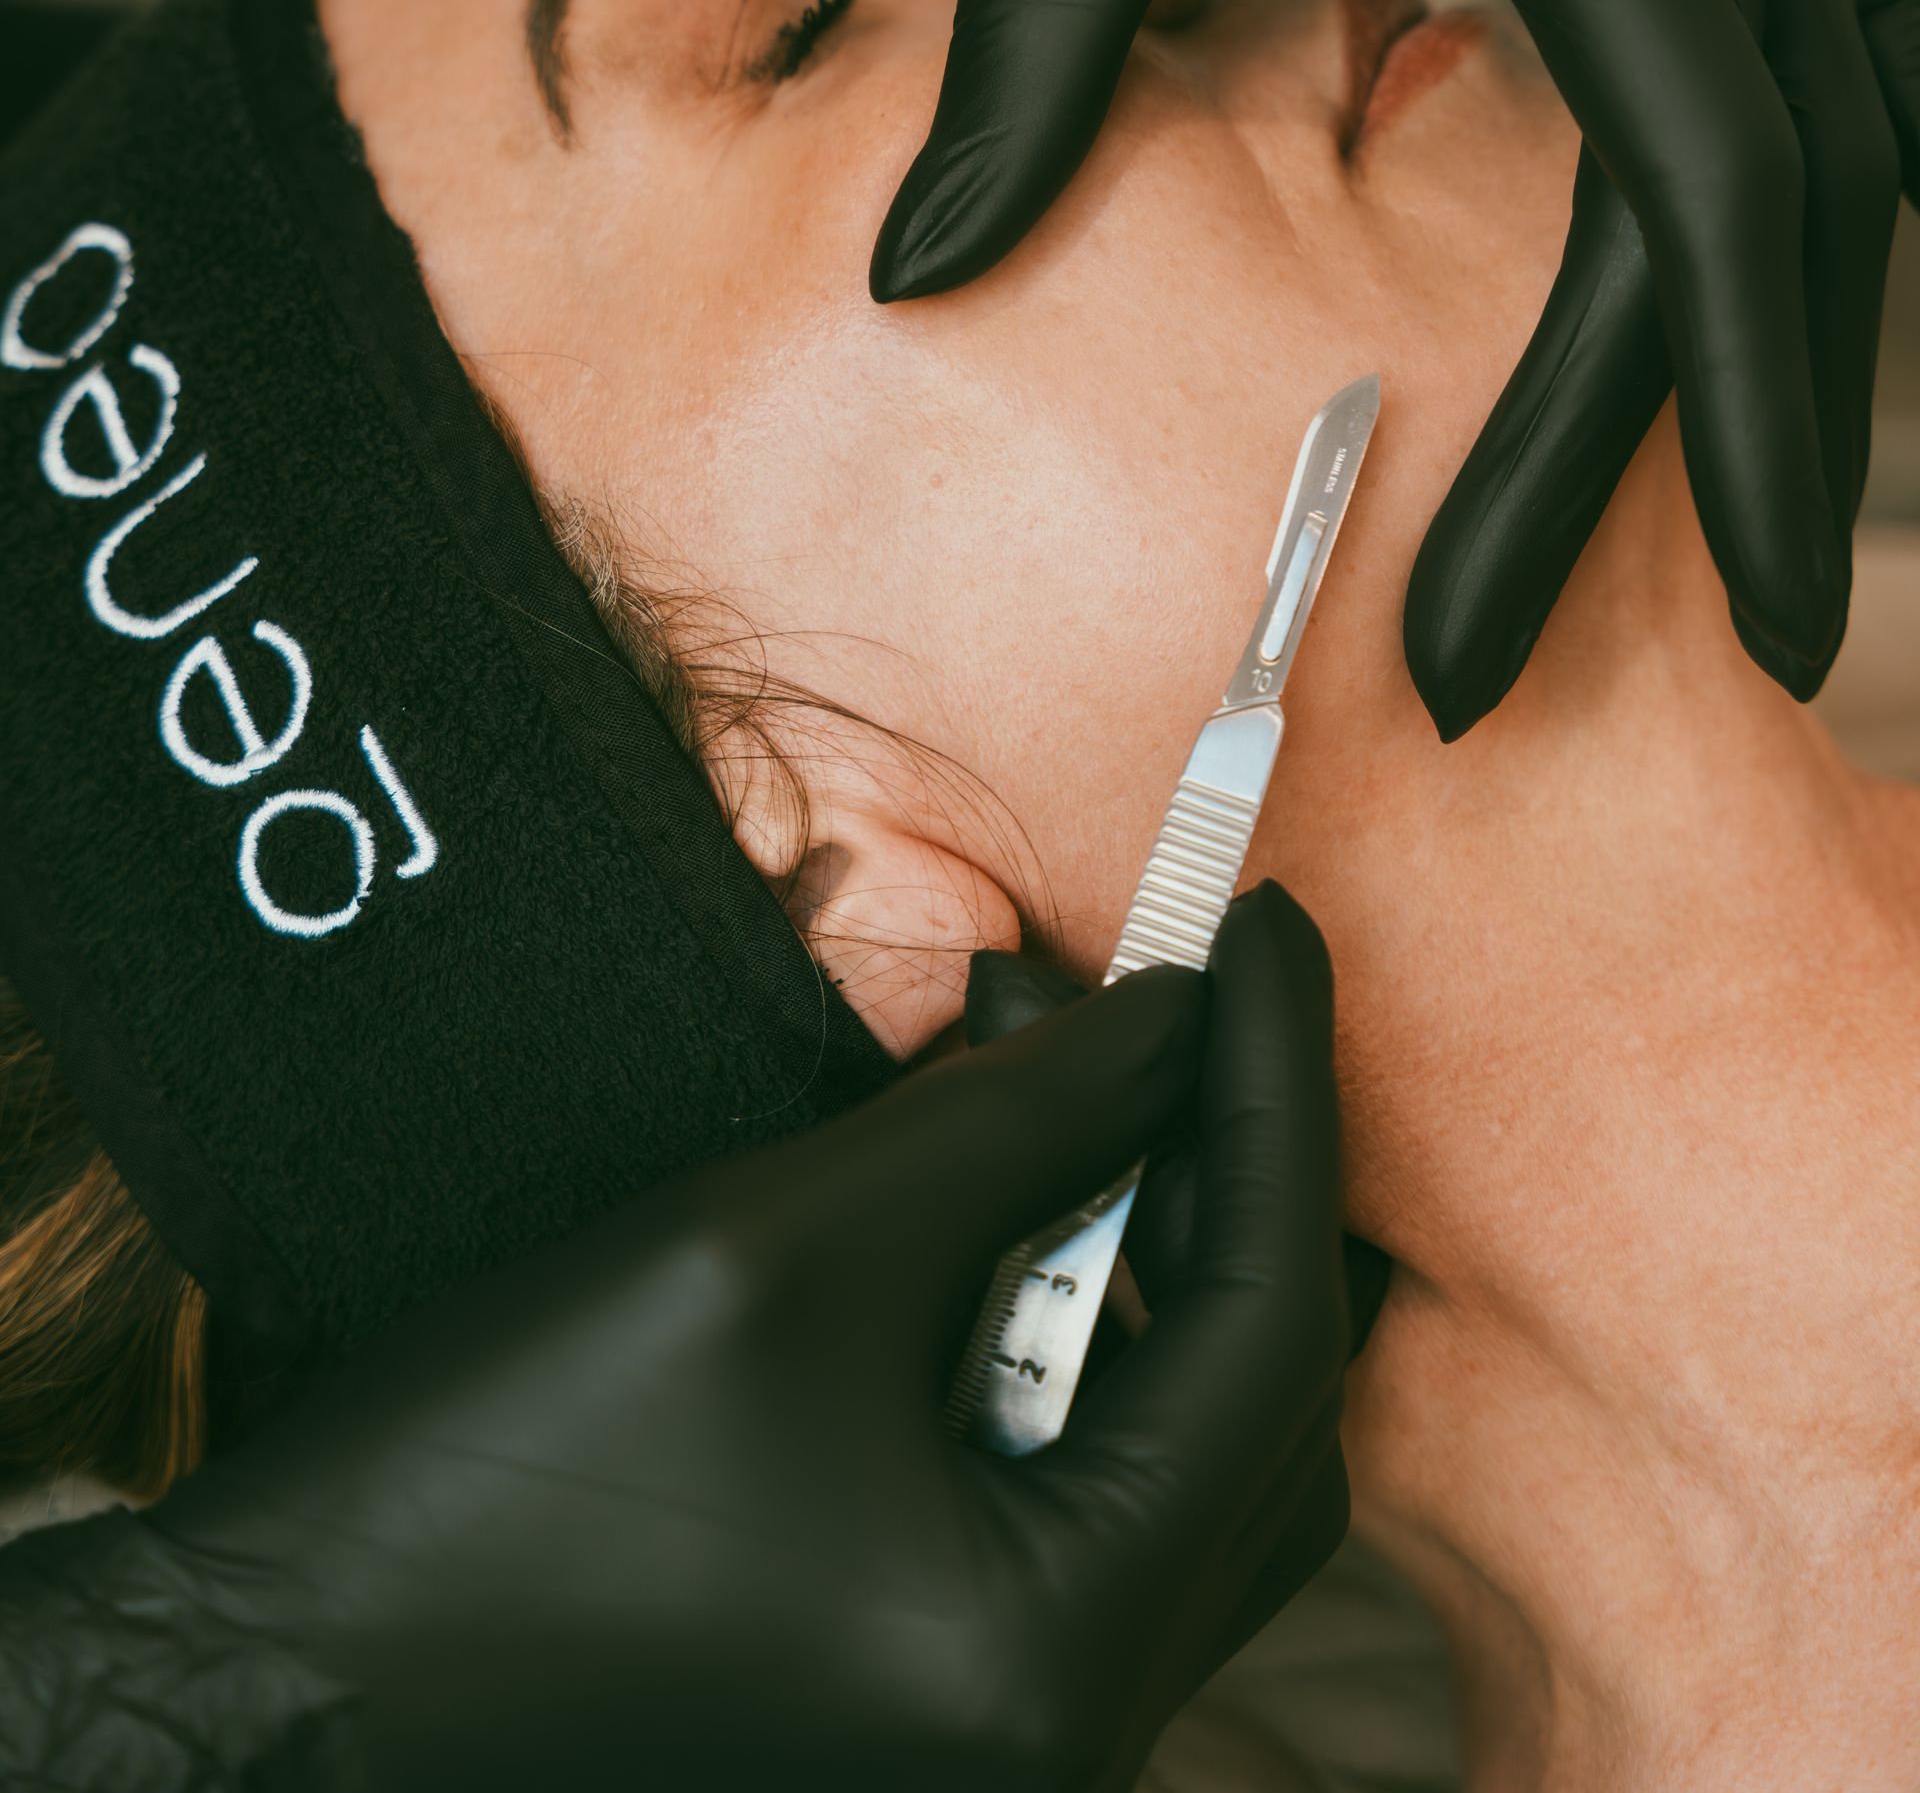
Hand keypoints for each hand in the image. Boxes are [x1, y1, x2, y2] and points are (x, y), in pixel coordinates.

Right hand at [145, 885, 1348, 1792]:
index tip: (1267, 924)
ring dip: (1137, 1252)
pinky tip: (984, 1211)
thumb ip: (1018, 1126)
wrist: (288, 1681)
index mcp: (1055, 1663)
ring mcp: (1002, 1738)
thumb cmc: (505, 1481)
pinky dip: (1060, 1343)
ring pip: (1176, 1461)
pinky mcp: (934, 1703)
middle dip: (1226, 1178)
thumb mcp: (782, 1253)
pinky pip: (1074, 1505)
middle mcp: (1067, 1741)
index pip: (1267, 1335)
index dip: (1280, 1098)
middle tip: (1183, 997)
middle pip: (1255, 1415)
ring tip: (1045, 1073)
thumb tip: (1181, 1022)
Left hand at [871, 0, 1919, 733]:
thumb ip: (1043, 59)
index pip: (1695, 213)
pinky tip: (1740, 272)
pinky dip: (1802, 183)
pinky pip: (1830, 38)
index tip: (1670, 631)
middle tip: (1744, 654)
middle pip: (1811, 210)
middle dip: (1761, 441)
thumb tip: (927, 285)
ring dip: (1808, 323)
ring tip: (1745, 507)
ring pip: (1860, 134)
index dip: (1675, 443)